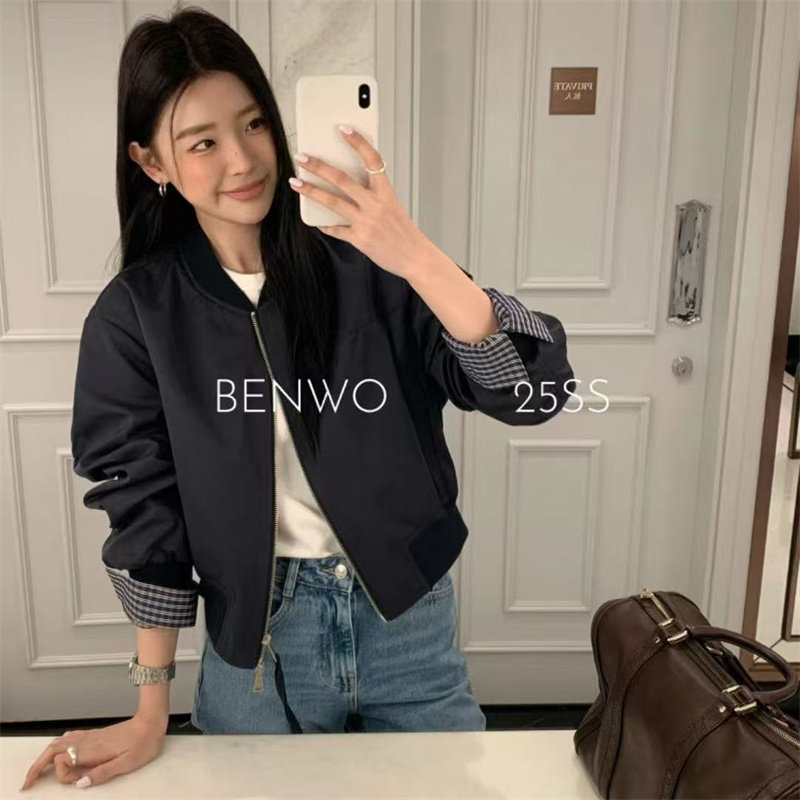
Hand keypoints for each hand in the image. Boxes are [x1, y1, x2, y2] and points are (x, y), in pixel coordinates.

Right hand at [20, 713, 166, 790]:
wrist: (151, 722)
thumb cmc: (143, 744)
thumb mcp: (127, 763)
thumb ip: (103, 773)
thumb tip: (80, 784)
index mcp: (94, 749)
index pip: (63, 761)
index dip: (64, 774)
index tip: (77, 781)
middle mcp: (88, 741)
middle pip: (53, 749)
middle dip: (37, 765)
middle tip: (28, 782)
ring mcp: (90, 736)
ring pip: (58, 742)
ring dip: (44, 756)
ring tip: (37, 771)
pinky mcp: (94, 734)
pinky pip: (69, 737)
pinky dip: (56, 746)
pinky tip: (58, 752)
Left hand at [289, 125, 435, 279]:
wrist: (415, 257)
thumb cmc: (404, 232)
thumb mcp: (392, 206)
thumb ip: (373, 194)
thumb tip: (348, 183)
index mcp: (386, 193)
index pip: (372, 159)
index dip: (358, 142)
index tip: (343, 129)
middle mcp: (375, 205)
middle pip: (342, 179)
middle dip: (319, 166)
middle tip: (302, 157)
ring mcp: (366, 222)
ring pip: (332, 202)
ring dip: (311, 190)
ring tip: (295, 182)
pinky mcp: (359, 239)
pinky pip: (335, 229)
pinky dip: (325, 224)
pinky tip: (317, 220)